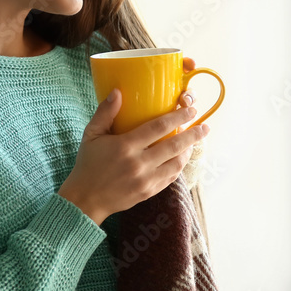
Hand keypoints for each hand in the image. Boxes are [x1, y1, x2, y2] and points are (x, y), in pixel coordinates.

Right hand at [58, 87, 209, 224]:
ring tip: (196, 140)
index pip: (158, 127)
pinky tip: (182, 157)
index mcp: (124, 146)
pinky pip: (171, 177)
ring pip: (177, 163)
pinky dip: (179, 165)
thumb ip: (105, 112)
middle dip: (193, 134)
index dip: (178, 116)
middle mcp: (138, 164)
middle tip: (205, 126)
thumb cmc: (87, 163)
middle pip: (174, 145)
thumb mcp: (91, 135)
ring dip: (189, 151)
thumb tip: (118, 91)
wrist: (85, 199)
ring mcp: (145, 180)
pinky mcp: (149, 192)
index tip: (191, 109)